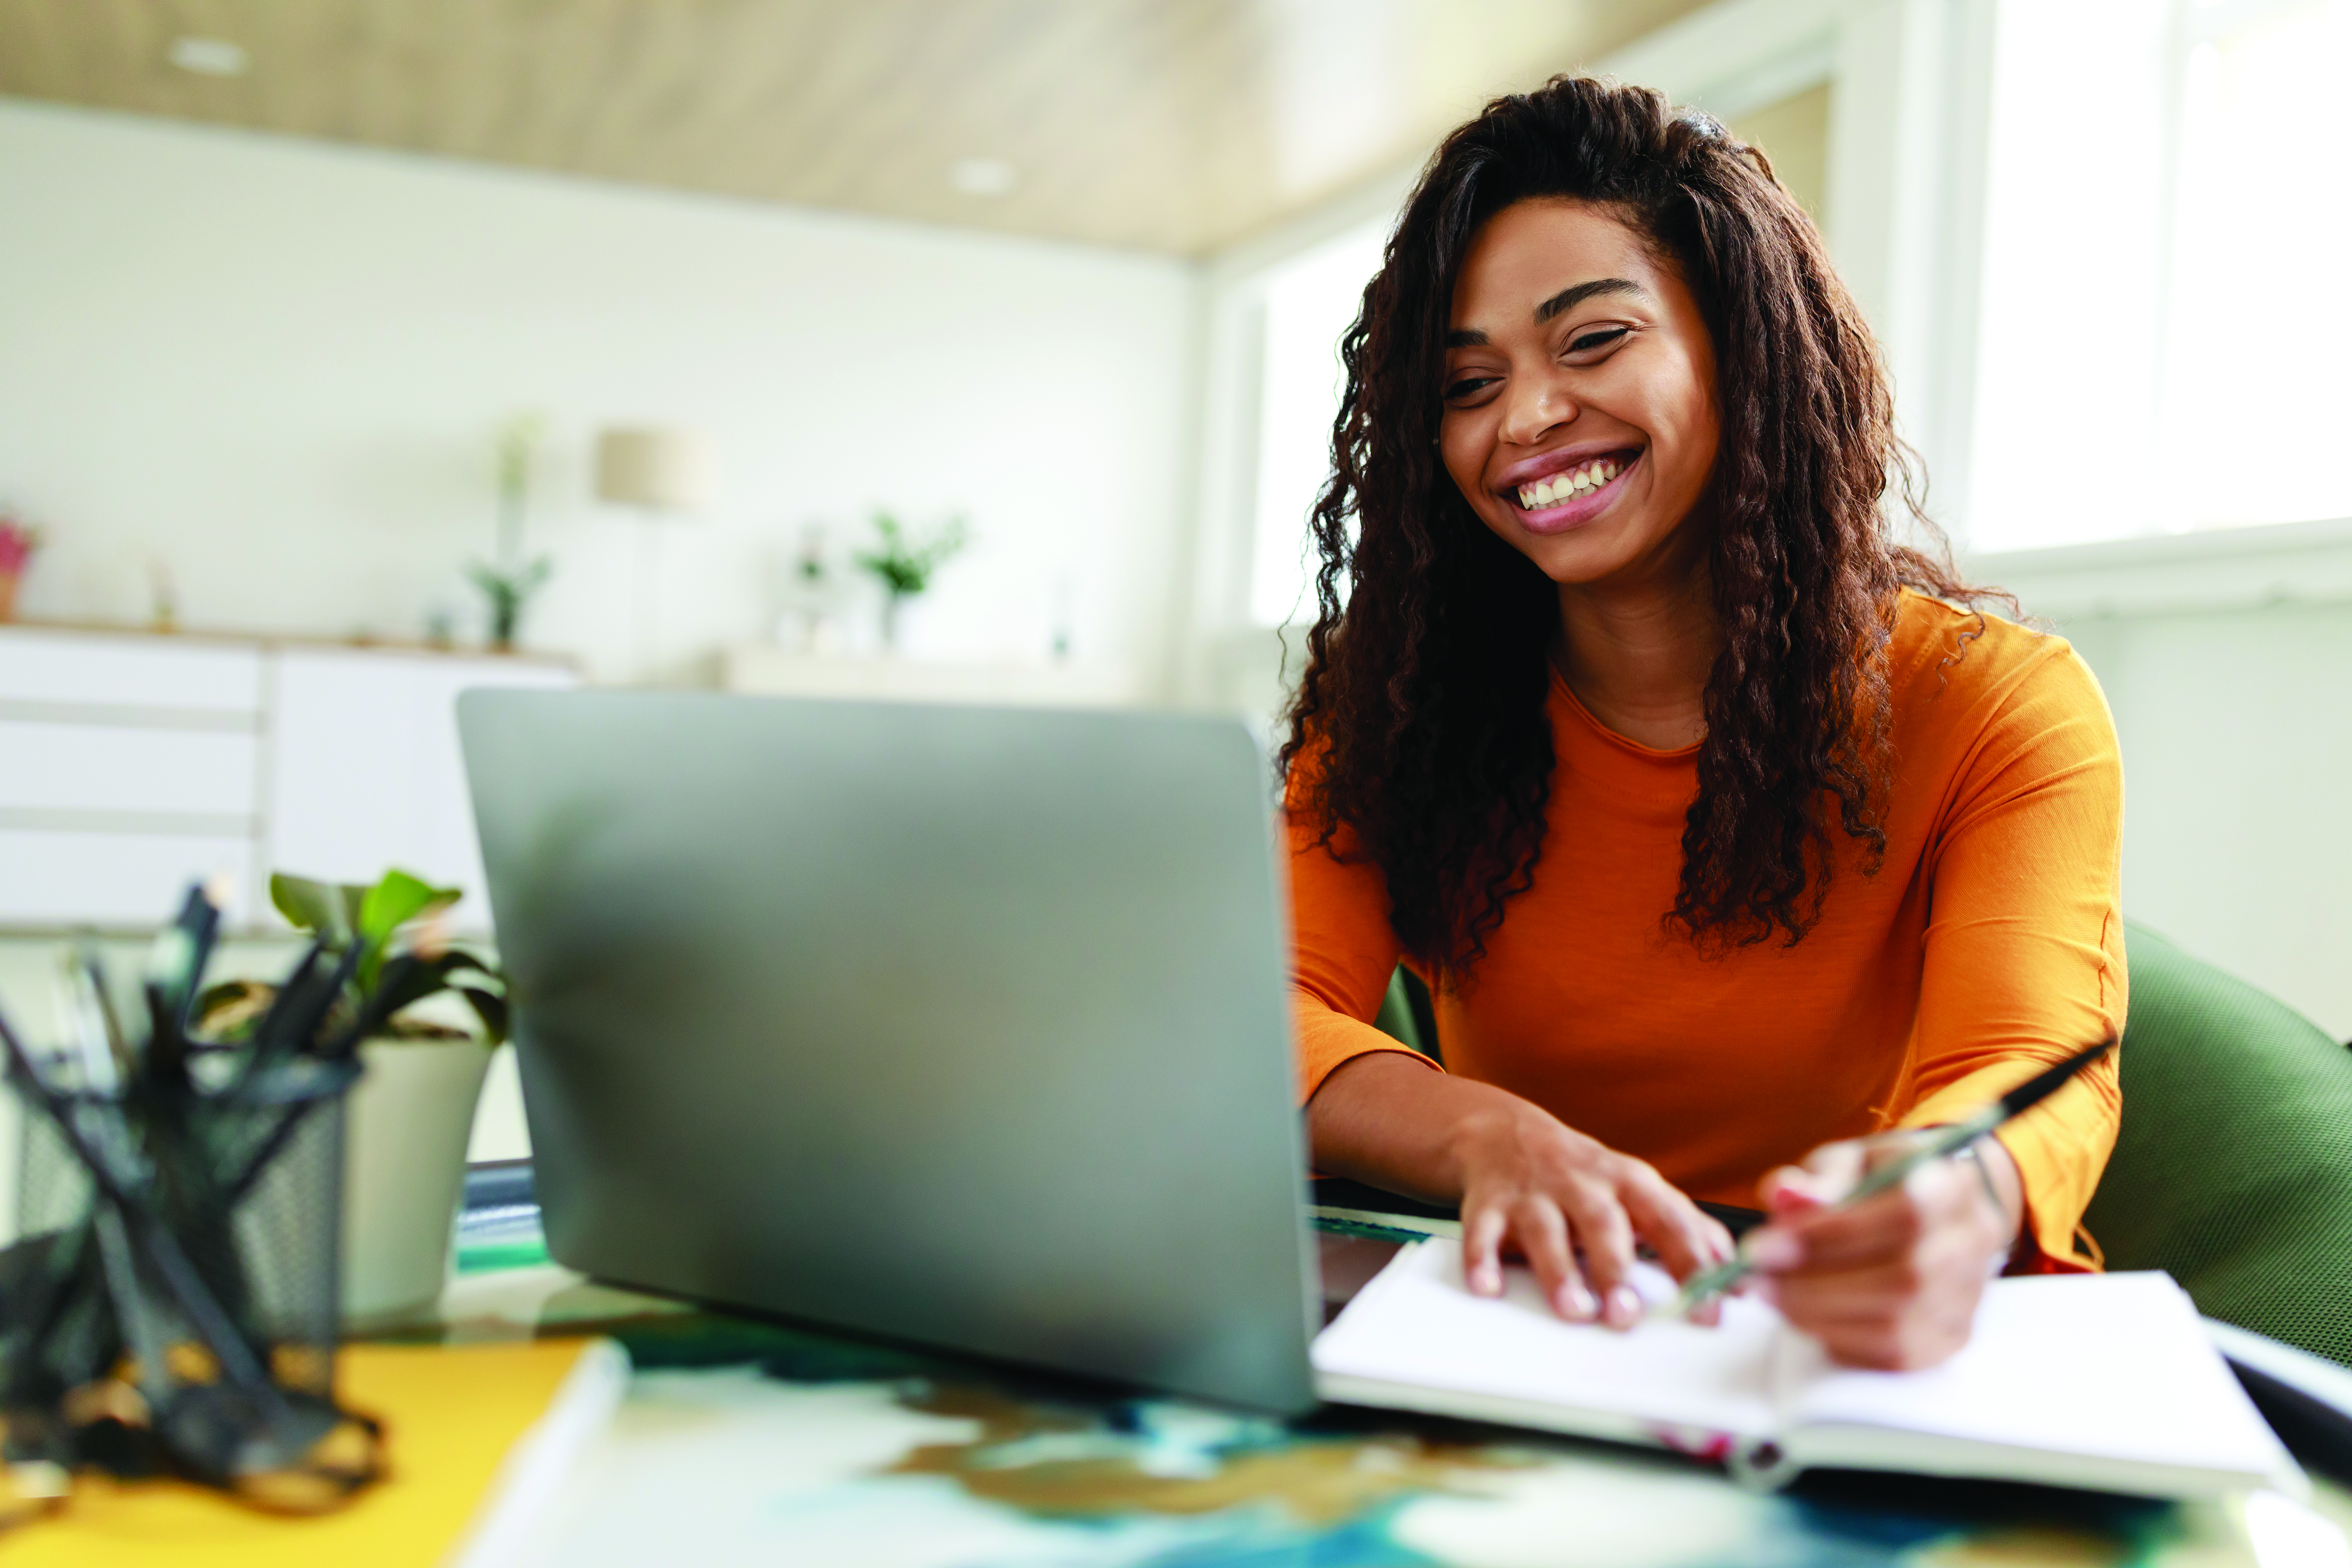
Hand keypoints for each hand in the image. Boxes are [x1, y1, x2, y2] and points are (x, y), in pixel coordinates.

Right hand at [1452, 1098, 1734, 1329]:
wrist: (1506, 1134)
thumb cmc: (1586, 1176)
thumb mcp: (1640, 1191)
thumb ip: (1687, 1228)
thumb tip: (1735, 1274)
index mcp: (1630, 1183)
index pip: (1670, 1222)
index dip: (1693, 1265)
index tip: (1708, 1309)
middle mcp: (1583, 1184)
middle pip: (1604, 1223)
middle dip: (1616, 1269)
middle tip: (1627, 1316)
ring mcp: (1534, 1192)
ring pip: (1547, 1230)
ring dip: (1560, 1272)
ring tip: (1574, 1311)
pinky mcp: (1489, 1202)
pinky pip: (1482, 1232)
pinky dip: (1482, 1259)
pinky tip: (1488, 1288)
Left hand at [1746, 1132, 2021, 1368]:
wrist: (1938, 1209)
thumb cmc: (1885, 1180)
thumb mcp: (1850, 1161)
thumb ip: (1819, 1178)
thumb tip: (1784, 1197)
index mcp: (1952, 1186)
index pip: (1904, 1215)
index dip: (1829, 1234)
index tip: (1764, 1245)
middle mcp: (1971, 1244)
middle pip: (1900, 1278)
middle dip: (1813, 1284)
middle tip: (1756, 1277)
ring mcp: (1967, 1297)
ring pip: (1895, 1325)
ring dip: (1818, 1315)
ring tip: (1772, 1293)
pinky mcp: (1952, 1336)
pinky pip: (1894, 1355)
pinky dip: (1840, 1339)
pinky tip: (1806, 1315)